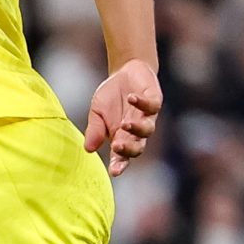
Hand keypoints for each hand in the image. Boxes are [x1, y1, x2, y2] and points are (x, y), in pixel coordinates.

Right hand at [83, 59, 162, 175]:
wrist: (126, 71)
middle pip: (137, 147)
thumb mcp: (97, 113)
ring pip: (147, 130)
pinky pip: (151, 106)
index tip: (114, 171)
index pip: (122, 156)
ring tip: (124, 124)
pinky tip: (130, 98)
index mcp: (122, 137)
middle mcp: (136, 131)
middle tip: (117, 146)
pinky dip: (142, 103)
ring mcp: (147, 116)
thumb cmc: (111, 96)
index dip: (119, 164)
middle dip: (129, 149)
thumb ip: (95, 130)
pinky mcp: (154, 100)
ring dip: (136, 129)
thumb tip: (88, 149)